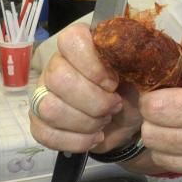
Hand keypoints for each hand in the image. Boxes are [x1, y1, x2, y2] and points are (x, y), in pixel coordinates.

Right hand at [29, 24, 140, 153]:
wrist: (129, 117)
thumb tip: (135, 52)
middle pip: (58, 79)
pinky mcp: (39, 121)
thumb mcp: (141, 70)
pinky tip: (95, 136)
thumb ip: (135, 56)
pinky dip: (76, 140)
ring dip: (86, 121)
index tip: (115, 82)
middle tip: (115, 106)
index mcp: (80, 44)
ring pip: (50, 108)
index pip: (71, 40)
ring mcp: (43, 93)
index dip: (93, 65)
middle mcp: (56, 64)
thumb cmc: (133, 86)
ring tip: (105, 121)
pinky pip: (45, 134)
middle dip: (94, 100)